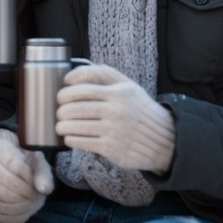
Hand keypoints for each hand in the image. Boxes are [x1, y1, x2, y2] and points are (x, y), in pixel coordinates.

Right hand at [0, 128, 53, 222]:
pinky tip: (18, 213)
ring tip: (30, 207)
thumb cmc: (13, 156)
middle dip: (20, 194)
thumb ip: (41, 170)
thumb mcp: (30, 156)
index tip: (37, 183)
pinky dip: (5, 216)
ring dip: (14, 207)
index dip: (26, 177)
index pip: (9, 162)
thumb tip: (45, 189)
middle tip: (36, 199)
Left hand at [55, 64, 175, 173]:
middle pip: (75, 107)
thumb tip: (72, 76)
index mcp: (119, 93)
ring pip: (75, 125)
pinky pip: (81, 142)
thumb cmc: (139, 109)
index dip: (65, 91)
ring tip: (61, 126)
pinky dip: (71, 139)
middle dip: (61, 110)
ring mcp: (113, 130)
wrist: (162, 139)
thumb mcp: (127, 86)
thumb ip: (102, 74)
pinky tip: (70, 137)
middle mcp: (116, 110)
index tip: (61, 94)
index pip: (82, 88)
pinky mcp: (110, 148)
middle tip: (59, 112)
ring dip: (62, 125)